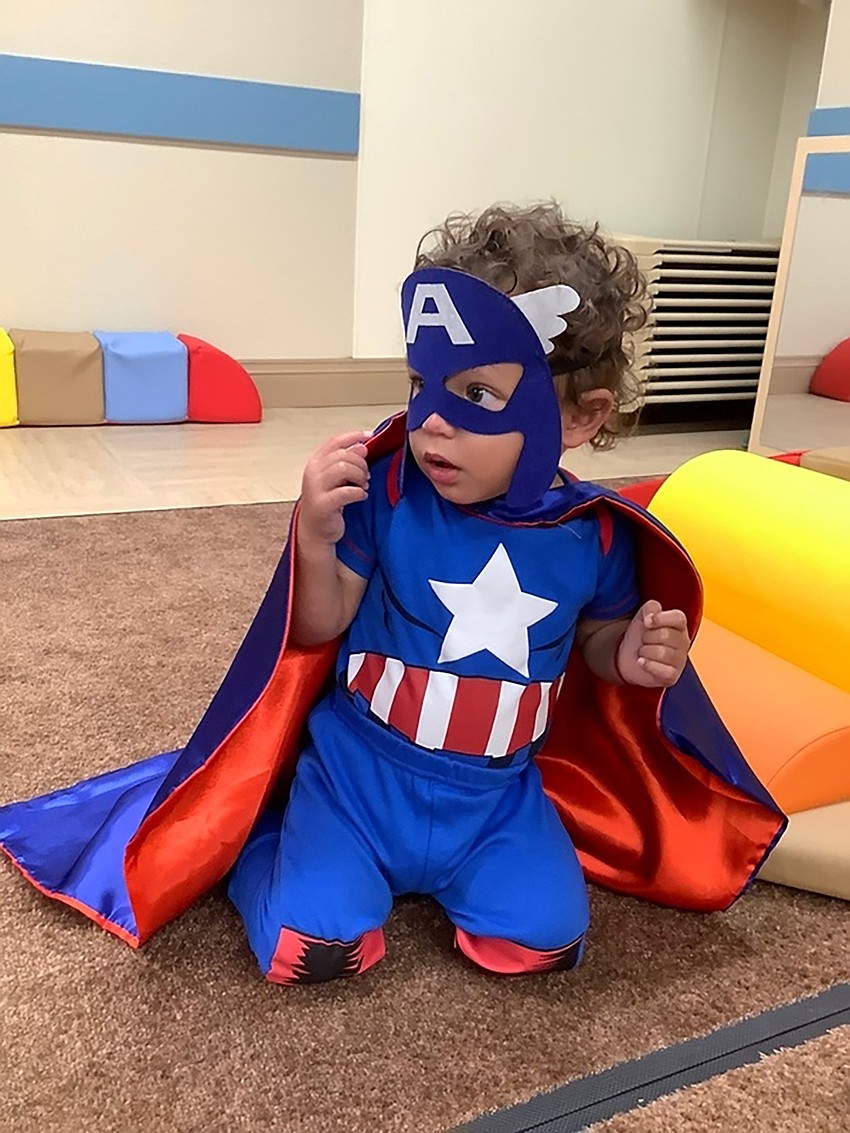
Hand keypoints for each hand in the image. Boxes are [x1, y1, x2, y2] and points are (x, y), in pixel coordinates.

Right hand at [298, 431, 370, 545]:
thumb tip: (363, 447)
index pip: (335, 441)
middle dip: (361, 464)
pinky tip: (361, 496)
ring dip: (360, 476)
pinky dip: (359, 493)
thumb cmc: (327, 502)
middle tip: (366, 477)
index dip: (353, 436)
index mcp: (315, 462)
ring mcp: (316, 488)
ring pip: (344, 468)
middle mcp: (312, 472)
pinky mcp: (323, 504)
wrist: (314, 530)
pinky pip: (347, 492)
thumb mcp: (336, 478)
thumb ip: (346, 461)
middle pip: (343, 455)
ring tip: (363, 486)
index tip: (369, 436)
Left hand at [615, 600, 689, 687]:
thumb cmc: (640, 634)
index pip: (678, 618)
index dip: (661, 619)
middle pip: (665, 635)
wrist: (628, 657)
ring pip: (662, 653)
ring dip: (644, 651)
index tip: (646, 622)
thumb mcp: (643, 615)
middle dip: (647, 637)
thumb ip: (650, 607)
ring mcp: (679, 661)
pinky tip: (641, 662)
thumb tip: (652, 616)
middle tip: (643, 640)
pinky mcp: (671, 677)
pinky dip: (648, 665)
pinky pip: (663, 671)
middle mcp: (683, 643)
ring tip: (643, 652)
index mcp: (679, 625)